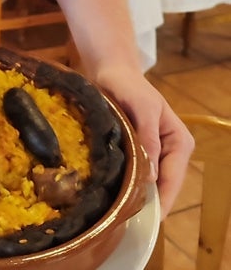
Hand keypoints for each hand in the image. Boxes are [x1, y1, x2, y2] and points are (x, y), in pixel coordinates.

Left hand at [94, 65, 193, 218]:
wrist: (112, 70)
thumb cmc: (129, 85)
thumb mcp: (142, 107)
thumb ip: (149, 137)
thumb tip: (152, 176)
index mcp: (180, 142)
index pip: (173, 180)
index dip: (161, 202)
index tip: (147, 221)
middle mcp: (172, 151)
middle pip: (163, 186)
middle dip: (148, 202)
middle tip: (127, 220)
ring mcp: (156, 152)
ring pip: (149, 182)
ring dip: (137, 194)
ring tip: (119, 212)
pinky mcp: (140, 151)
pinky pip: (137, 173)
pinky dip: (128, 182)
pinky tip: (114, 194)